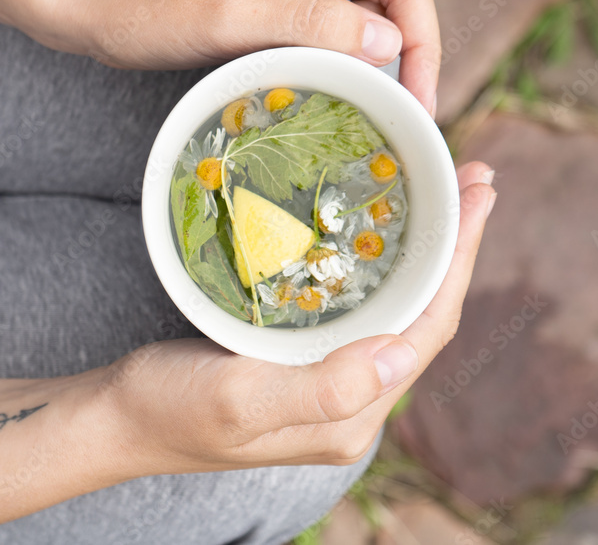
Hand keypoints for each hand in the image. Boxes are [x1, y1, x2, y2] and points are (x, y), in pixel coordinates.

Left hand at [29, 0, 440, 110]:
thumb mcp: (225, 19)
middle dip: (405, 55)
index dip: (422, 40)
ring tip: (373, 114)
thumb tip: (388, 43)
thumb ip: (309, 28)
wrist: (80, 0)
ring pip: (359, 14)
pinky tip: (331, 95)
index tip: (421, 100)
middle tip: (404, 118)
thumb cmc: (137, 1)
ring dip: (370, 62)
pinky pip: (323, 26)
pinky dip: (335, 61)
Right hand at [101, 162, 493, 474]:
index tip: (479, 197)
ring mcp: (328, 382)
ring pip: (395, 308)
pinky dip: (382, 262)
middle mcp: (352, 402)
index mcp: (351, 416)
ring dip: (425, 251)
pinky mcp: (303, 361)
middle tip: (475, 179)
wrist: (118, 418)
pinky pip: (360, 306)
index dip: (461, 263)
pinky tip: (378, 229)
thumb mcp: (240, 400)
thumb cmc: (169, 410)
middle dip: (455, 248)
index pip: (427, 332)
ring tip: (443, 194)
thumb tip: (401, 351)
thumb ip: (322, 388)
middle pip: (422, 316)